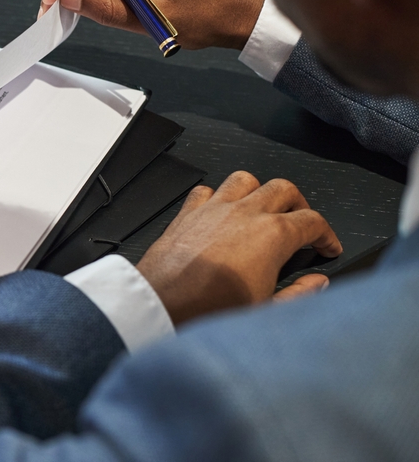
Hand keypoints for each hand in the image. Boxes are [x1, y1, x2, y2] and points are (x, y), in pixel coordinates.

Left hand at [136, 171, 341, 324]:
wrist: (163, 305)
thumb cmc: (209, 309)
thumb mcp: (267, 310)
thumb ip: (300, 294)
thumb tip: (317, 284)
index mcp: (272, 235)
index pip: (313, 221)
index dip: (327, 234)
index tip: (327, 246)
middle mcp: (244, 213)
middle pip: (283, 189)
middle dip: (299, 203)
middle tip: (300, 223)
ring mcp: (214, 209)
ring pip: (244, 179)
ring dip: (258, 190)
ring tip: (262, 209)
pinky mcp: (187, 213)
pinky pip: (205, 190)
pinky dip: (216, 195)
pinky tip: (220, 211)